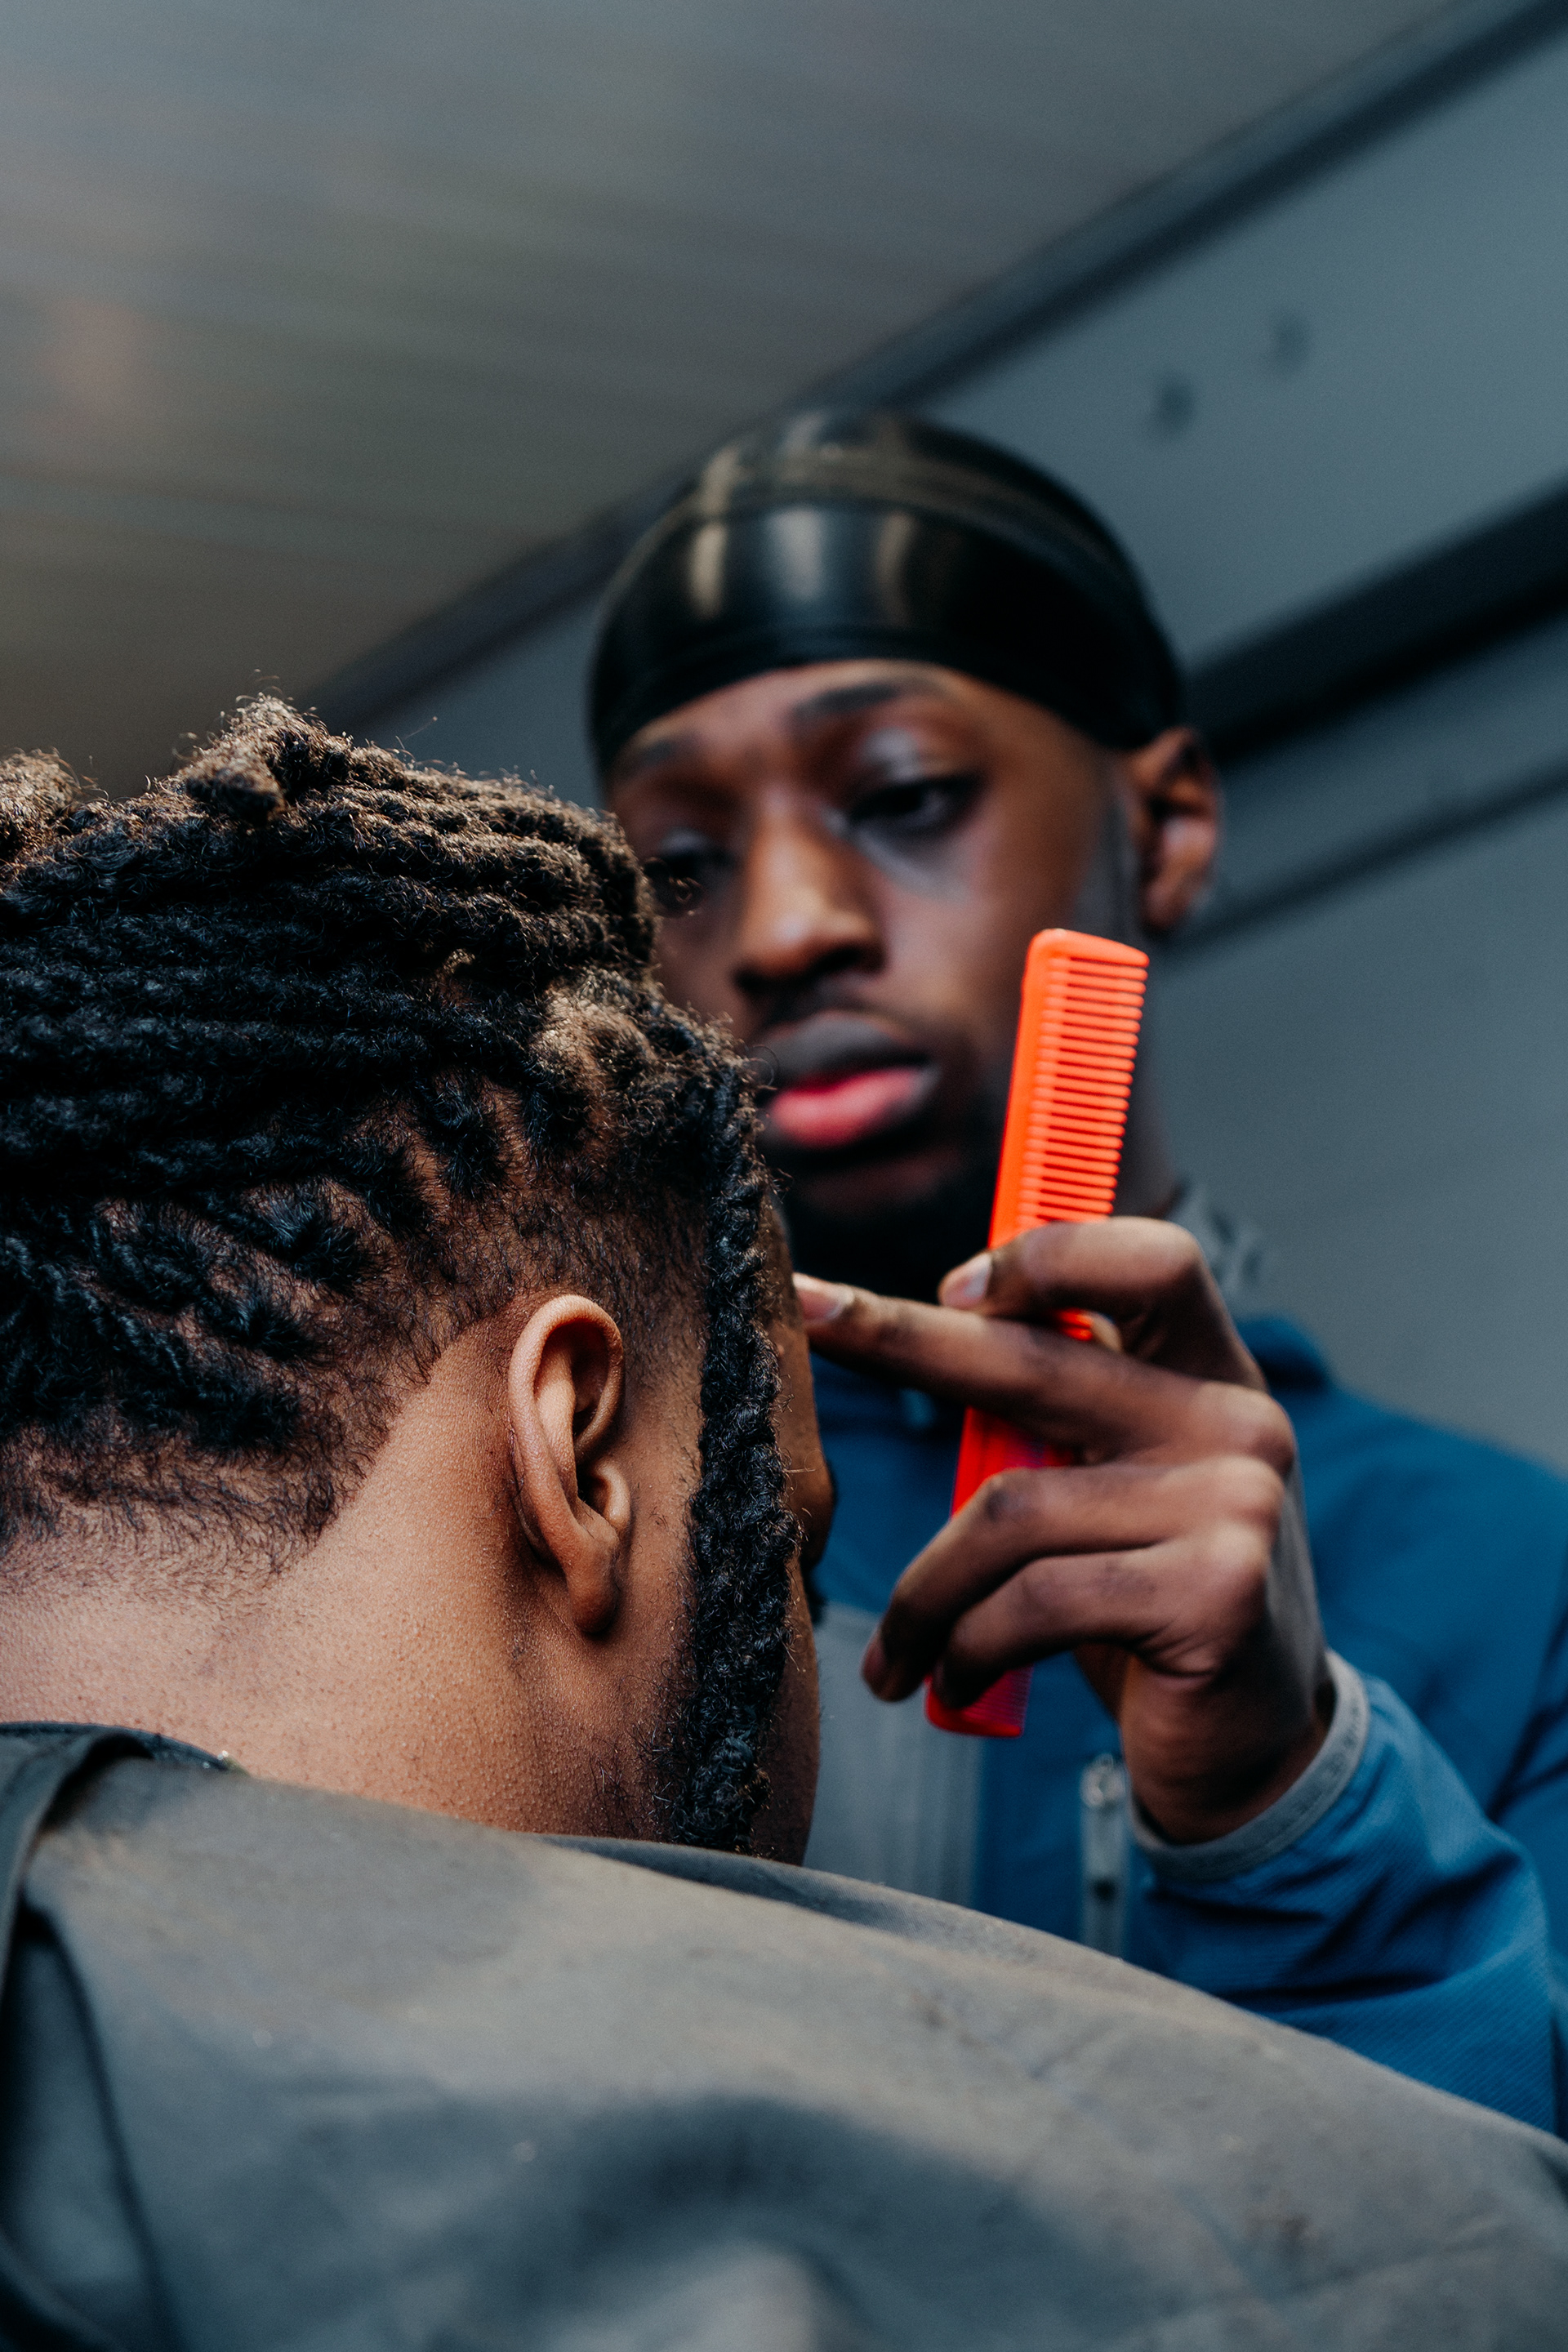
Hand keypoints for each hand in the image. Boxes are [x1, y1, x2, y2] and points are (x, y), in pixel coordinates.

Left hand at [795, 1220, 1330, 1845]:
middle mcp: (1237, 1422)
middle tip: (812, 1316)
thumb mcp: (1113, 1494)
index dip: (1048, 1257)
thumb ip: (1058, 1419)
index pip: (1150, 1261)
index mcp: (1215, 1376)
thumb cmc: (1148, 1609)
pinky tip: (953, 1684)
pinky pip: (1032, 1601)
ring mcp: (1235, 1504)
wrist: (1254, 1756)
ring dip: (925, 1594)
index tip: (950, 1287)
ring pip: (1007, 1510)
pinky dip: (966, 1647)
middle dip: (900, 1338)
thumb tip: (926, 1329)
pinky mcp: (1214, 1594)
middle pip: (1035, 1362)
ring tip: (898, 1653)